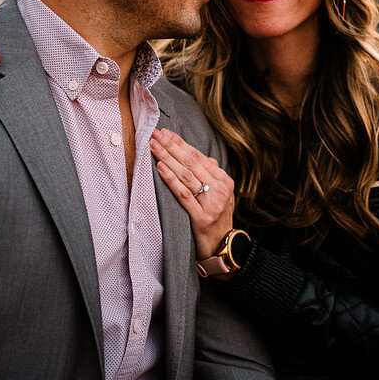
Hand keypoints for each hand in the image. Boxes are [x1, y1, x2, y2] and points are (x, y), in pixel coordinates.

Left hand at [151, 128, 234, 260]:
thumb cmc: (217, 218)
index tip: (166, 132)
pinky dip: (170, 179)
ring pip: (185, 175)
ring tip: (153, 146)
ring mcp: (211, 203)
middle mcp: (219, 189)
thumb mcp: (220, 195)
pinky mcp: (201, 217)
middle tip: (155, 134)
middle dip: (171, 146)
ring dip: (167, 158)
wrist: (223, 247)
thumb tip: (201, 157)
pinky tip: (160, 167)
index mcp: (224, 181)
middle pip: (191, 163)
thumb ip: (211, 175)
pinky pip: (183, 194)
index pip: (199, 157)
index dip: (181, 143)